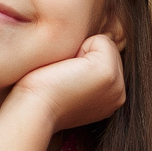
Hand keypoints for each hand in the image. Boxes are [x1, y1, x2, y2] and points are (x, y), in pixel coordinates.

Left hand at [10, 33, 126, 130]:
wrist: (33, 110)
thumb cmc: (40, 97)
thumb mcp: (71, 86)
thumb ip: (85, 71)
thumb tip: (83, 52)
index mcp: (110, 99)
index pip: (104, 60)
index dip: (81, 61)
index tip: (64, 81)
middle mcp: (118, 94)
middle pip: (108, 50)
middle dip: (84, 54)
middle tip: (64, 78)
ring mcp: (117, 85)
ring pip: (105, 45)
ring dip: (82, 51)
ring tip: (66, 75)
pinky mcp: (109, 74)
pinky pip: (101, 40)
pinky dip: (81, 47)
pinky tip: (68, 70)